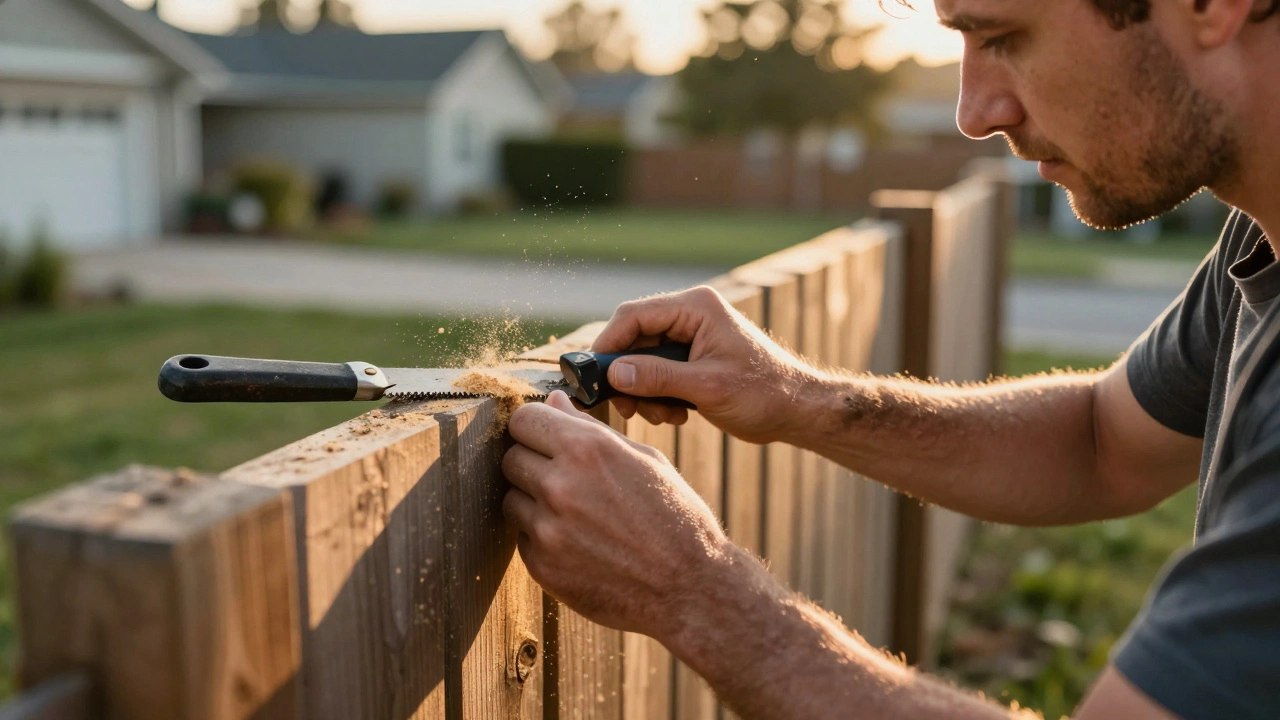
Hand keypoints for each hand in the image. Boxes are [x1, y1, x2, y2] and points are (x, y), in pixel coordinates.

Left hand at [502, 391, 728, 639]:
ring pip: (512, 499)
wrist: (689, 587)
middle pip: (511, 458)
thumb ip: (590, 430)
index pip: (524, 420)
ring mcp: (547, 529)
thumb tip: (553, 402)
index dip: (535, 426)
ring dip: (533, 502)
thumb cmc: (674, 516)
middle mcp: (559, 485)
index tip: (545, 437)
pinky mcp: (542, 566)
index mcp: (587, 449)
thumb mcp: (645, 459)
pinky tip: (579, 542)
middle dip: (532, 462)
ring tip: (576, 514)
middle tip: (564, 478)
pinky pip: (523, 538)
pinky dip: (543, 538)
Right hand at [593, 285, 812, 444]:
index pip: (634, 315)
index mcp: (696, 308)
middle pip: (634, 338)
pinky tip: (675, 415)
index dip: (609, 345)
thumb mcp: (707, 387)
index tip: (594, 377)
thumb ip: (658, 377)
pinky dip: (658, 394)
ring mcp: (691, 335)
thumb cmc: (763, 393)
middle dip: (628, 376)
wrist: (796, 410)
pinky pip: (658, 371)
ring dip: (644, 391)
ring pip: (643, 358)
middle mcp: (691, 314)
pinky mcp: (693, 357)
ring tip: (663, 416)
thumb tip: (615, 374)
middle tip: (628, 409)